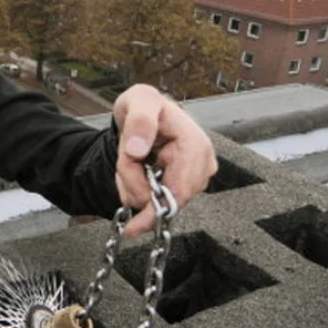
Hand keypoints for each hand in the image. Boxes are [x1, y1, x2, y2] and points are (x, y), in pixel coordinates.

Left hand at [113, 85, 216, 237]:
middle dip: (138, 188)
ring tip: (133, 160)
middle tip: (126, 160)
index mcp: (194, 143)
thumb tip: (138, 149)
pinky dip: (140, 190)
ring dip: (136, 187)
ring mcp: (195, 175)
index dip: (157, 207)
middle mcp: (201, 162)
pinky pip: (158, 201)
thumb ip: (139, 121)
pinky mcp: (185, 184)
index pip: (181, 190)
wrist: (142, 112)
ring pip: (160, 202)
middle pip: (169, 199)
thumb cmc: (144, 105)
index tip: (134, 226)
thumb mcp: (138, 101)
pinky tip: (140, 170)